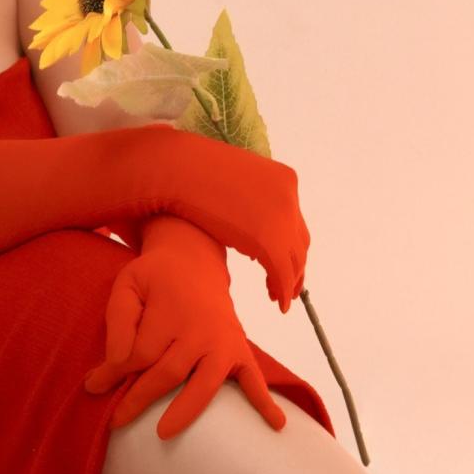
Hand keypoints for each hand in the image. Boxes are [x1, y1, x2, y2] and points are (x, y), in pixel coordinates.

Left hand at [83, 217, 287, 439]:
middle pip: (168, 373)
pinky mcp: (240, 349)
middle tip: (115, 422)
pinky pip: (255, 378)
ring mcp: (223, 342)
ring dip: (186, 410)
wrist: (194, 260)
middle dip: (139, 399)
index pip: (139, 353)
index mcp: (170, 313)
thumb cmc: (155, 278)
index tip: (94, 387)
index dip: (114, 373)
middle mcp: (200, 330)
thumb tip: (115, 362)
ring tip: (164, 433)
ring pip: (205, 383)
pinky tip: (276, 425)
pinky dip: (266, 402)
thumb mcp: (128, 284)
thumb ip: (119, 320)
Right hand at [159, 135, 309, 311]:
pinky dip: (284, 290)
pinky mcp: (269, 239)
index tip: (281, 264)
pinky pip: (283, 272)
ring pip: (295, 259)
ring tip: (278, 298)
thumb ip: (242, 202)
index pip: (294, 220)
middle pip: (299, 241)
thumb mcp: (227, 184)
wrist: (174, 170)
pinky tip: (278, 302)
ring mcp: (282, 216)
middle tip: (285, 287)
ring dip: (289, 282)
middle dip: (294, 267)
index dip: (289, 246)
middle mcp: (288, 196)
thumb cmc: (187, 173)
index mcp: (281, 178)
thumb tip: (242, 222)